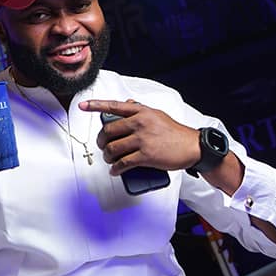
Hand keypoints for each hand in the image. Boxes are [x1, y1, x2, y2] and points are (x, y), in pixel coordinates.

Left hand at [80, 99, 199, 174]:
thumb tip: (126, 104)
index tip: (82, 106)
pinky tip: (115, 171)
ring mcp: (142, 139)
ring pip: (113, 148)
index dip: (95, 105)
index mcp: (141, 112)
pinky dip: (116, 169)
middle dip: (101, 142)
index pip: (114, 106)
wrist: (193, 147)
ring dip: (107, 157)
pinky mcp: (146, 155)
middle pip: (109, 131)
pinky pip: (123, 163)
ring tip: (110, 160)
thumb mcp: (157, 114)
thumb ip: (140, 110)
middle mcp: (140, 123)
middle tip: (103, 147)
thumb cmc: (175, 132)